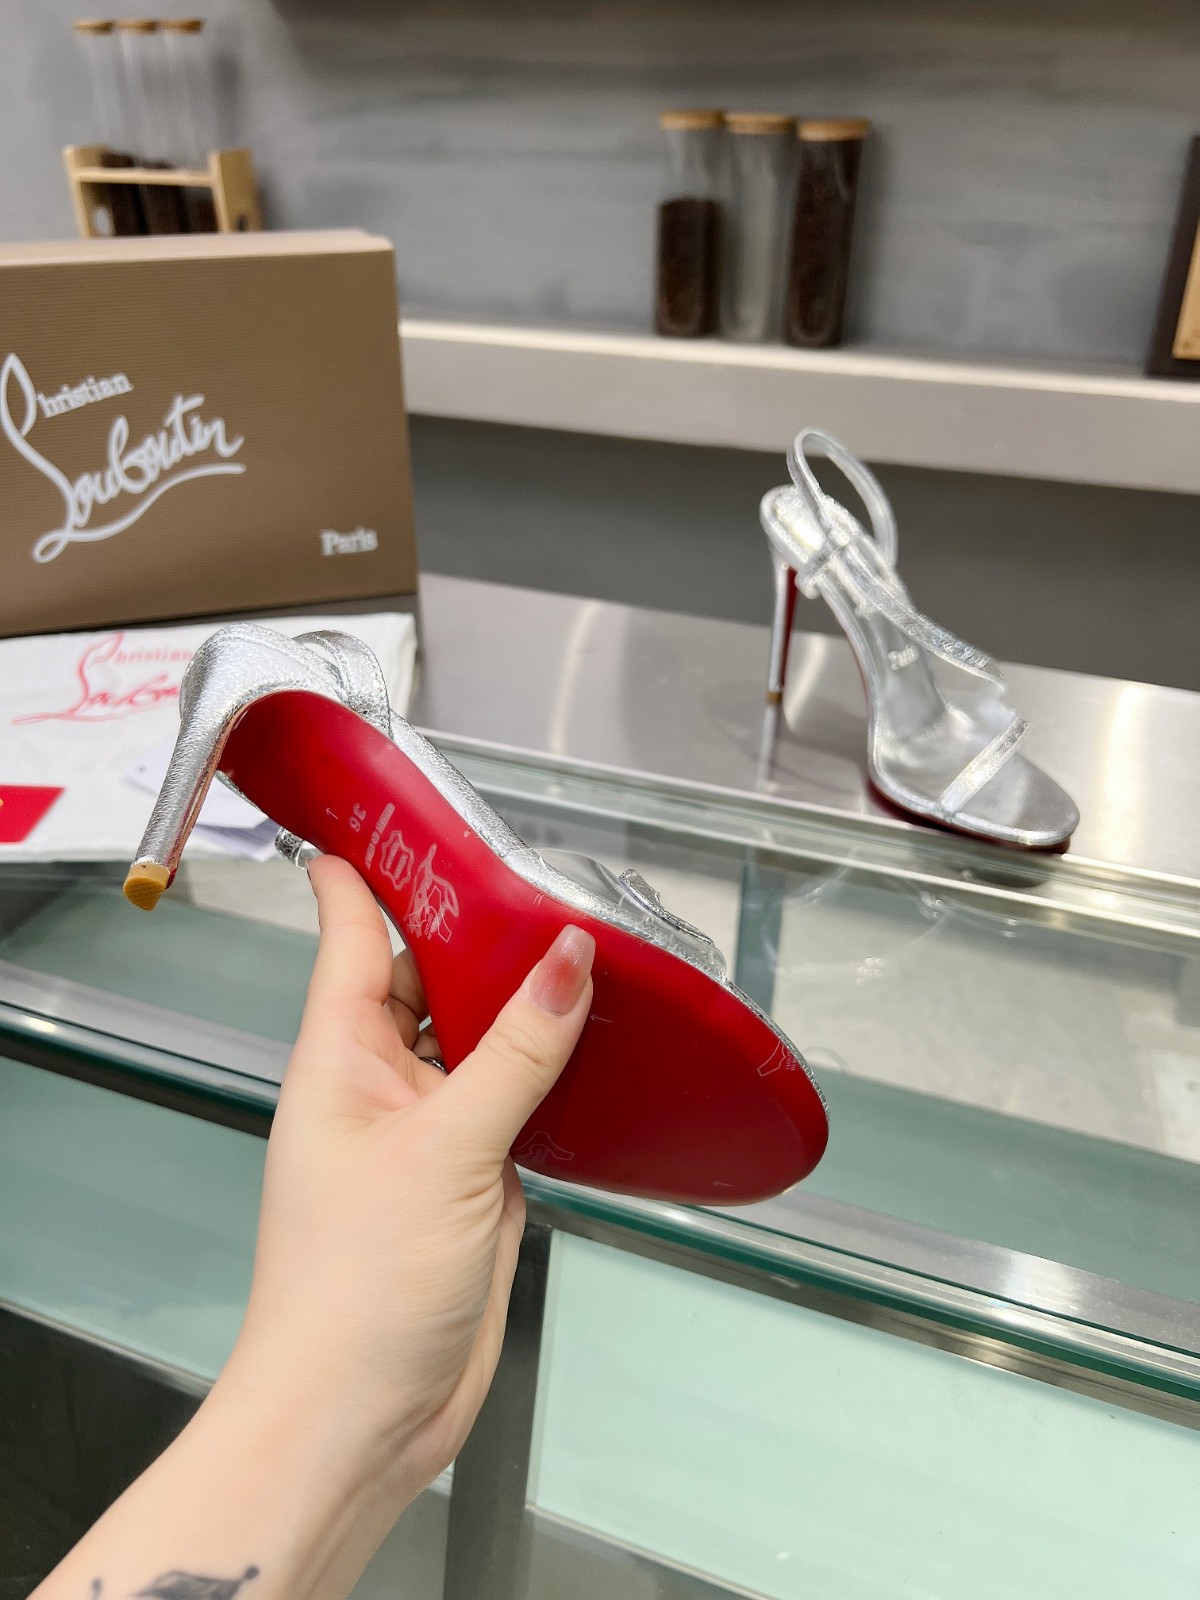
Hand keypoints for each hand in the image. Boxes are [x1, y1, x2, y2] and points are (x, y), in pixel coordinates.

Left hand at [214, 854, 594, 1508]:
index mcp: (340, 1057)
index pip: (352, 934)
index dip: (370, 868)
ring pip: (476, 1037)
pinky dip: (547, 1068)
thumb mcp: (445, 1149)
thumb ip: (516, 1050)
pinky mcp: (469, 1176)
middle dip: (473, 928)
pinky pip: (510, 1098)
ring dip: (519, 1000)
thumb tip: (567, 957)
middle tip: (534, 874)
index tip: (398, 811)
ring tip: (578, 943)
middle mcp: (378, 1083)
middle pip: (426, 977)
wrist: (359, 1417)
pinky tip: (591, 1043)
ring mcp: (426, 1130)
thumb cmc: (356, 1290)